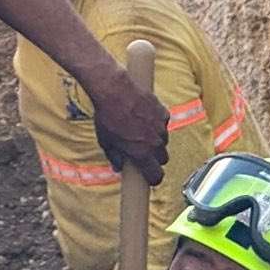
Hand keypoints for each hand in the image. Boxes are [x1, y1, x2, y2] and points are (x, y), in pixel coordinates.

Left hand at [88, 67, 168, 184]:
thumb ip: (114, 157)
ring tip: (139, 130)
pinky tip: (143, 116)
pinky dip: (156, 123)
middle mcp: (155, 143)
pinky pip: (163, 124)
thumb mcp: (105, 141)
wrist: (114, 91)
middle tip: (141, 151)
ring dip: (155, 140)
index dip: (153, 179)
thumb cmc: (106, 116)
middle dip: (154, 158)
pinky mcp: (164, 113)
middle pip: (162, 159)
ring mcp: (161, 128)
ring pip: (163, 141)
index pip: (156, 176)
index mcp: (141, 153)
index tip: (149, 178)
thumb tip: (118, 168)